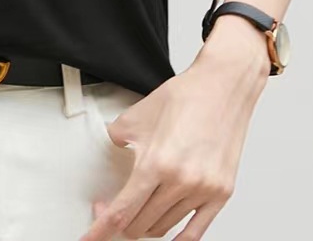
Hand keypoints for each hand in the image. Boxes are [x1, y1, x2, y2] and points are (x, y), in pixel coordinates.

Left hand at [79, 23, 269, 239]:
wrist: (222, 87)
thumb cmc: (185, 97)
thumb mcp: (137, 115)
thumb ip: (118, 138)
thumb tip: (113, 150)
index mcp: (156, 163)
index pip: (122, 211)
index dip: (101, 229)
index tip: (90, 239)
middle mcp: (181, 181)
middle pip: (140, 224)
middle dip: (120, 223)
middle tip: (109, 212)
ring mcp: (203, 190)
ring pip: (164, 228)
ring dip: (145, 226)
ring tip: (137, 212)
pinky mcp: (221, 193)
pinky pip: (196, 232)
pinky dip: (178, 239)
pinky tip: (168, 236)